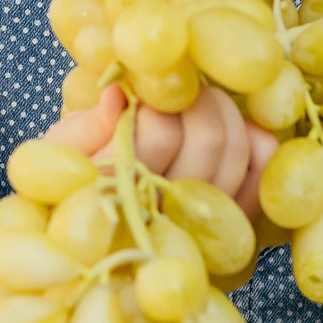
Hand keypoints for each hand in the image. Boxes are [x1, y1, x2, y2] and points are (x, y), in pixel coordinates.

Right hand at [45, 83, 277, 218]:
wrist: (85, 237)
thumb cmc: (68, 180)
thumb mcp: (61, 150)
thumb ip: (90, 123)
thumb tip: (121, 92)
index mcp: (114, 191)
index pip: (161, 131)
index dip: (163, 97)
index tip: (151, 84)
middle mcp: (163, 216)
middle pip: (209, 140)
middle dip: (202, 99)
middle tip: (183, 87)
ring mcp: (201, 229)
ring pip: (237, 155)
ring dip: (228, 114)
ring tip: (202, 103)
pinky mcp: (229, 232)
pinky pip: (261, 179)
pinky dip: (258, 143)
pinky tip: (238, 127)